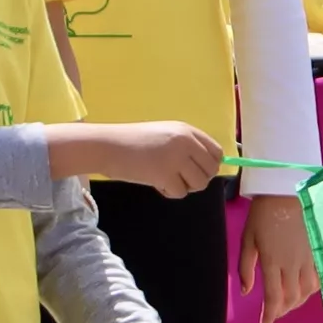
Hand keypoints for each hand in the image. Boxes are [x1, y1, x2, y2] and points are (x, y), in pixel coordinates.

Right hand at [59, 120, 226, 195]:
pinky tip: (155, 182)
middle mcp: (186, 142)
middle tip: (180, 178)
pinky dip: (168, 192)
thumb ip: (186, 147)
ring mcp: (176, 158)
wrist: (107, 146)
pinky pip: (180, 192)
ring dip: (184, 186)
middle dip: (198, 178)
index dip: (210, 165)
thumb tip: (207, 168)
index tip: (199, 171)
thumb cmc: (133, 142)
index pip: (216, 151)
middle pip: (211, 170)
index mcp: (187, 130)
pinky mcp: (165, 174)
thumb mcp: (164, 135)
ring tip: (166, 178)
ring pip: (199, 183)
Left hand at [240, 192, 317, 322]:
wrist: (286, 193)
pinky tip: (304, 289)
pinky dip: (310, 289)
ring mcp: (308, 259)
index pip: (274, 298)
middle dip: (283, 310)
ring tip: (288, 303)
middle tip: (274, 313)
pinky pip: (318, 278)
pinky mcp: (317, 252)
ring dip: (297, 302)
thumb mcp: (247, 239)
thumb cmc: (263, 215)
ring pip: (307, 291)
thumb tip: (247, 292)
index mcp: (272, 262)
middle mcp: (292, 264)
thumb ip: (246, 267)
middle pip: (292, 298)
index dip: (270, 315)